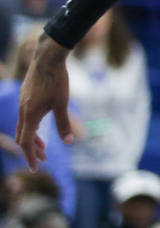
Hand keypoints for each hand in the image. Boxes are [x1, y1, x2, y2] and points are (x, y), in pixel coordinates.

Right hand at [16, 33, 72, 170]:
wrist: (47, 58)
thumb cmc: (57, 80)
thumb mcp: (62, 103)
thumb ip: (64, 123)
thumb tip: (69, 141)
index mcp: (29, 115)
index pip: (26, 142)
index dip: (30, 157)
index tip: (36, 168)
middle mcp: (22, 110)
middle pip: (23, 137)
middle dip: (32, 150)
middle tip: (43, 159)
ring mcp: (22, 103)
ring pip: (24, 126)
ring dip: (33, 138)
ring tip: (44, 147)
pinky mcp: (25, 96)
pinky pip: (25, 117)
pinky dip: (32, 126)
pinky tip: (40, 126)